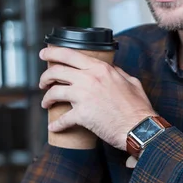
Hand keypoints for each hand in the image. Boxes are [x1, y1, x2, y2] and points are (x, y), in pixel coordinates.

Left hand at [39, 47, 155, 149]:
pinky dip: (56, 125)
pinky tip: (53, 127)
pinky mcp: (82, 115)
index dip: (52, 53)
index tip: (44, 55)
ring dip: (47, 98)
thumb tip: (111, 69)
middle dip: (45, 77)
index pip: (70, 54)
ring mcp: (84, 96)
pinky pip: (62, 119)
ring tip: (46, 103)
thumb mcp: (131, 82)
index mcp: (100, 68)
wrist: (140, 128)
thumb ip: (118, 72)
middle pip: (57, 71)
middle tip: (43, 82)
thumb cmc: (138, 108)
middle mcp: (90, 78)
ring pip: (54, 92)